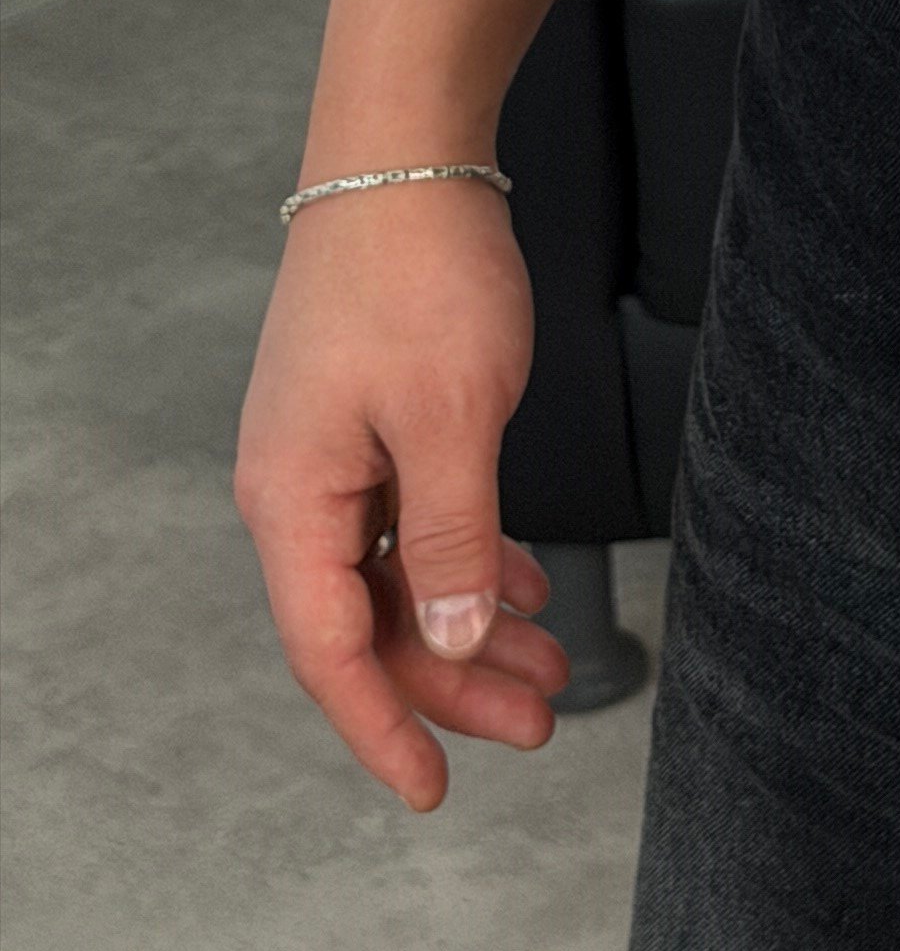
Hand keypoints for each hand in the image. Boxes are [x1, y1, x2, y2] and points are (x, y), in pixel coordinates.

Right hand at [234, 170, 568, 808]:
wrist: (405, 161)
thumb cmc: (418, 275)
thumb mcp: (451, 419)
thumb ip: (452, 538)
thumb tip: (451, 638)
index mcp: (297, 501)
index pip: (333, 652)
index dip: (384, 727)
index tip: (435, 788)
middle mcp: (300, 490)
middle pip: (372, 624)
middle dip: (453, 682)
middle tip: (539, 722)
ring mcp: (334, 457)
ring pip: (402, 577)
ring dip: (471, 626)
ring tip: (551, 668)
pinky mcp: (370, 424)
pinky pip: (415, 524)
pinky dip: (469, 561)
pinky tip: (522, 588)